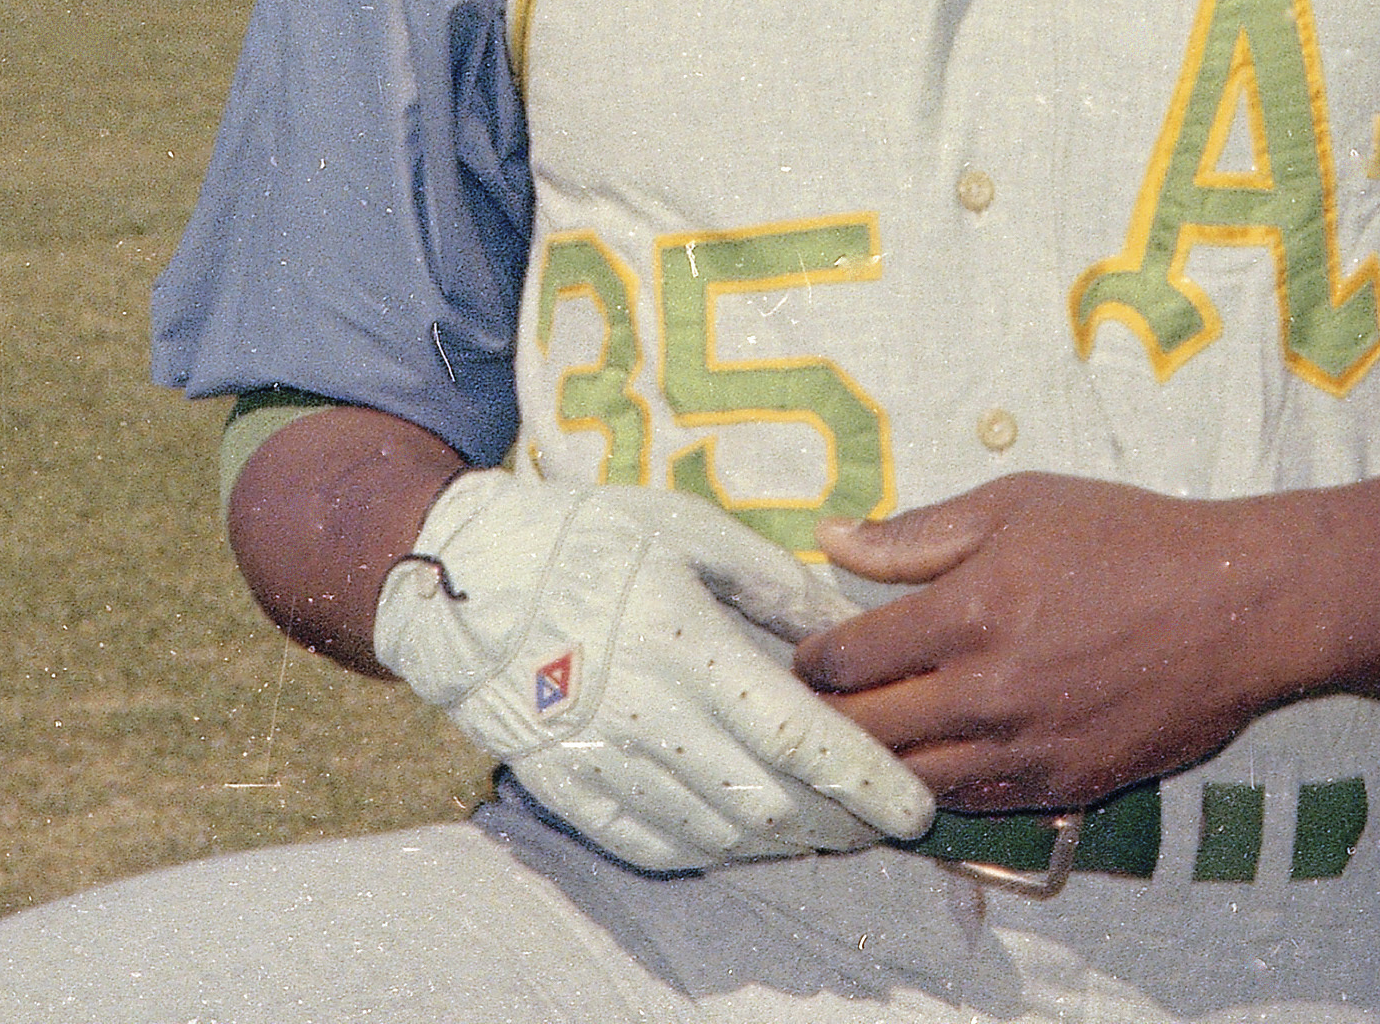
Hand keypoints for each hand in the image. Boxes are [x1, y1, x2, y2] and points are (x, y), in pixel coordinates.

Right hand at [371, 472, 934, 872]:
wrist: (464, 581)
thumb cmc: (587, 539)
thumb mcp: (688, 529)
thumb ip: (773, 582)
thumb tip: (843, 629)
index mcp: (684, 645)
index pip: (798, 737)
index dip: (866, 780)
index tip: (915, 806)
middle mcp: (647, 718)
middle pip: (768, 803)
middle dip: (839, 824)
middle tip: (884, 822)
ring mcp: (603, 764)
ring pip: (718, 834)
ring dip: (784, 843)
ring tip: (828, 830)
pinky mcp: (569, 792)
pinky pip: (655, 845)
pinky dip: (713, 850)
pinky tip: (745, 837)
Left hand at [796, 474, 1286, 813]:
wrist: (1239, 606)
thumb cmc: (1128, 538)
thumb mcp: (1018, 504)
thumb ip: (916, 533)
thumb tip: (831, 538)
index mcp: (969, 612)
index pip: (847, 661)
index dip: (812, 661)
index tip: (808, 656)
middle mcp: (989, 692)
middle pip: (865, 736)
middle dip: (826, 724)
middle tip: (814, 711)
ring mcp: (1028, 750)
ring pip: (912, 785)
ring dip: (876, 768)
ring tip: (859, 746)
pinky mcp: (1065, 788)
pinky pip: (974, 805)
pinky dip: (938, 789)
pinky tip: (928, 765)